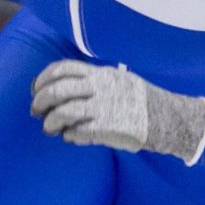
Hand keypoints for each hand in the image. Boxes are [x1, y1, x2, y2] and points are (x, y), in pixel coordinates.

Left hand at [29, 60, 204, 161]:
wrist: (168, 118)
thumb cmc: (139, 101)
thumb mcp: (118, 80)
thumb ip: (94, 82)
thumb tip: (63, 89)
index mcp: (102, 74)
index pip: (63, 68)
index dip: (44, 78)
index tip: (36, 88)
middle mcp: (101, 88)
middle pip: (57, 90)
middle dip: (40, 101)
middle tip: (36, 110)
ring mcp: (104, 107)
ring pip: (64, 112)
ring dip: (50, 122)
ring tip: (49, 128)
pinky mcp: (108, 127)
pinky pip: (78, 132)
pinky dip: (70, 135)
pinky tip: (71, 136)